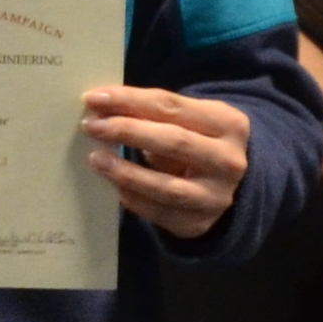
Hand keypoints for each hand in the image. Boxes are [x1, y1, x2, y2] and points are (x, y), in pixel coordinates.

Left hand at [83, 83, 253, 235]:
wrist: (230, 186)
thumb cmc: (200, 142)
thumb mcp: (190, 121)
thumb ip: (154, 113)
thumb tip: (103, 108)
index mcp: (229, 124)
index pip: (172, 107)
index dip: (130, 100)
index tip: (95, 98)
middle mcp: (228, 162)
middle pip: (173, 141)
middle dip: (127, 131)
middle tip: (92, 126)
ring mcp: (215, 197)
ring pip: (165, 185)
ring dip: (126, 171)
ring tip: (96, 158)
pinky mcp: (198, 223)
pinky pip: (158, 212)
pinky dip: (132, 197)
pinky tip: (113, 185)